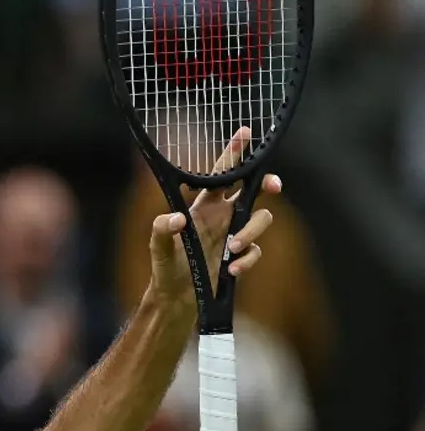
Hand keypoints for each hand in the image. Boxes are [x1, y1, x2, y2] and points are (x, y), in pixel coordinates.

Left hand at [148, 127, 281, 306]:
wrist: (175, 297)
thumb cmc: (164, 267)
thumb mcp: (158, 247)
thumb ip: (163, 229)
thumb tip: (179, 219)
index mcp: (202, 206)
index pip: (220, 174)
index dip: (233, 153)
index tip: (245, 132)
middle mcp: (221, 216)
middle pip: (252, 191)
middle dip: (266, 183)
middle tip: (273, 185)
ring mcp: (232, 235)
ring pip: (259, 219)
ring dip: (250, 231)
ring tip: (232, 249)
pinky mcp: (239, 256)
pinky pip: (255, 250)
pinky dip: (248, 258)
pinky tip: (232, 268)